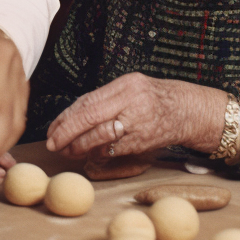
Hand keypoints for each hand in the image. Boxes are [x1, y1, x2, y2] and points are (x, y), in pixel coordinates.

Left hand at [45, 72, 227, 158]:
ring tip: (67, 150)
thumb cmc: (152, 98)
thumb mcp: (129, 88)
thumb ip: (103, 99)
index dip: (66, 118)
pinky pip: (114, 149)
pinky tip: (88, 154)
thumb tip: (71, 116)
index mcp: (125, 85)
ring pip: (101, 136)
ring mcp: (139, 123)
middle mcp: (132, 102)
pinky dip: (98, 152)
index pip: (88, 102)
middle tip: (53, 143)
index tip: (53, 129)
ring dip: (79, 146)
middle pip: (90, 117)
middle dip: (67, 133)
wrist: (186, 111)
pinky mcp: (143, 141)